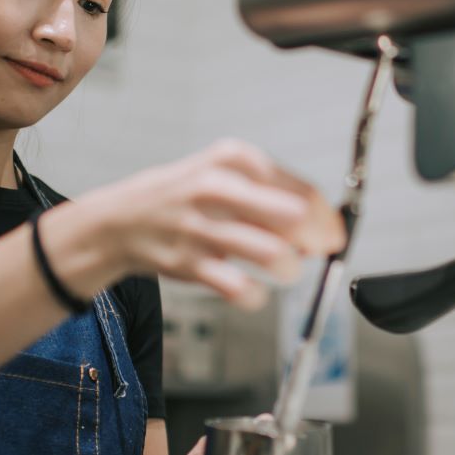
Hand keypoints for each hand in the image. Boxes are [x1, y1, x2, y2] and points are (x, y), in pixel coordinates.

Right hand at [85, 139, 345, 308]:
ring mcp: (200, 225)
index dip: (327, 219)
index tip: (333, 236)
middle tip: (312, 253)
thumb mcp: (226, 175)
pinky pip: (237, 287)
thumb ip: (273, 195)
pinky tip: (253, 292)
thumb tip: (323, 229)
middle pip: (293, 216)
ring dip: (288, 268)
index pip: (302, 190)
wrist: (121, 220)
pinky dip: (254, 295)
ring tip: (285, 270)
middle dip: (314, 240)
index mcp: (234, 159)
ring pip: (272, 253)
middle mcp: (217, 186)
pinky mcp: (187, 262)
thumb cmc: (187, 197)